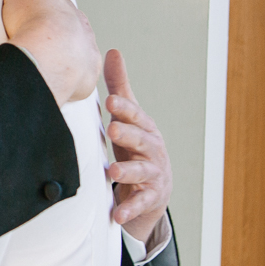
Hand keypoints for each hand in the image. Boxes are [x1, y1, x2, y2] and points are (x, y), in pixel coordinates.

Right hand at [0, 0, 98, 103]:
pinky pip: (79, 77)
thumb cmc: (32, 21)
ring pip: (77, 54)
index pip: (57, 9)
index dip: (43, 16)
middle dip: (56, 38)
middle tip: (36, 46)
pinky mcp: (88, 75)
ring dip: (64, 58)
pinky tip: (53, 82)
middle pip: (69, 31)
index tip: (31, 23)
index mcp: (66, 7)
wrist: (48, 52)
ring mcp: (87, 51)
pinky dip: (69, 80)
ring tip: (43, 66)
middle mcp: (82, 27)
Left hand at [103, 49, 171, 248]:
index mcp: (145, 129)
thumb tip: (113, 51)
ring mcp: (154, 174)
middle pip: (142, 140)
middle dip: (129, 134)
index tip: (110, 100)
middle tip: (113, 129)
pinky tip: (117, 214)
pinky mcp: (151, 197)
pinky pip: (140, 202)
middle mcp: (153, 149)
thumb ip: (120, 88)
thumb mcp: (128, 119)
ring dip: (127, 171)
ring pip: (142, 170)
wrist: (154, 191)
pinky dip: (129, 208)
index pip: (136, 116)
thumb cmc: (136, 148)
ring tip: (113, 171)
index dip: (125, 108)